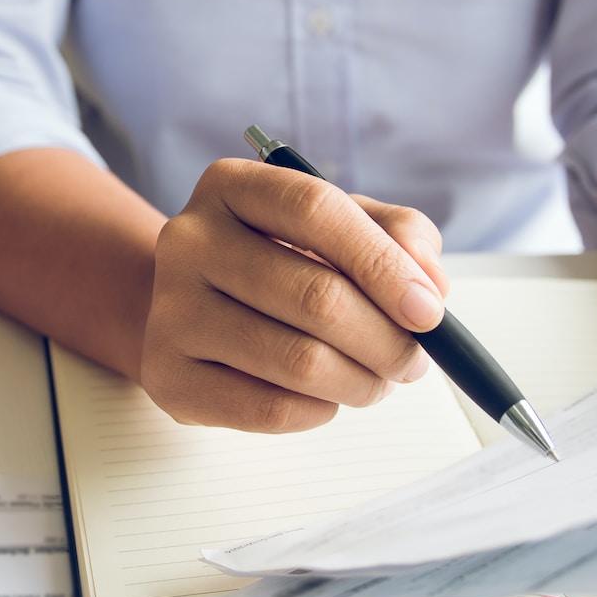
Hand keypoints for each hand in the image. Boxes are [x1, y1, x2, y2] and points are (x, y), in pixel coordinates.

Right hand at [141, 158, 446, 431]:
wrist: (190, 311)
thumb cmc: (276, 263)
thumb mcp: (335, 226)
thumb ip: (395, 234)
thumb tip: (429, 283)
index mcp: (230, 186)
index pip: (316, 209)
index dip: (382, 263)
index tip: (429, 310)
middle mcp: (188, 240)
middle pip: (315, 295)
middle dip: (386, 340)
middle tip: (413, 362)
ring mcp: (171, 309)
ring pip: (298, 361)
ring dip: (361, 381)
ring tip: (376, 381)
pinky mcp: (167, 374)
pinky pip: (269, 408)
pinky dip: (319, 411)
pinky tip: (326, 398)